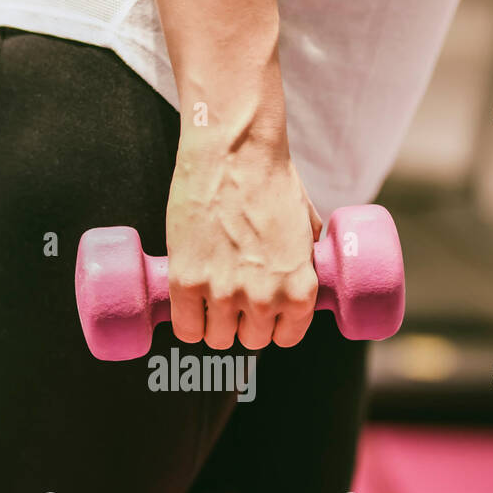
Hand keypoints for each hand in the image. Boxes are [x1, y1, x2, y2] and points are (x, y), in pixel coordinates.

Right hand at [166, 126, 322, 351]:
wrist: (234, 151)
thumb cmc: (271, 179)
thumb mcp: (305, 223)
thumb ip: (305, 255)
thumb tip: (304, 264)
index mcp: (300, 289)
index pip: (286, 337)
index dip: (272, 325)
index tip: (261, 313)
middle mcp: (265, 299)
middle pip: (249, 340)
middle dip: (241, 323)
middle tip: (231, 298)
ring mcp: (224, 293)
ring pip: (216, 338)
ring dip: (212, 323)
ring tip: (208, 299)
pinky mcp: (187, 282)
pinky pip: (187, 328)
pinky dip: (187, 322)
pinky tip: (188, 305)